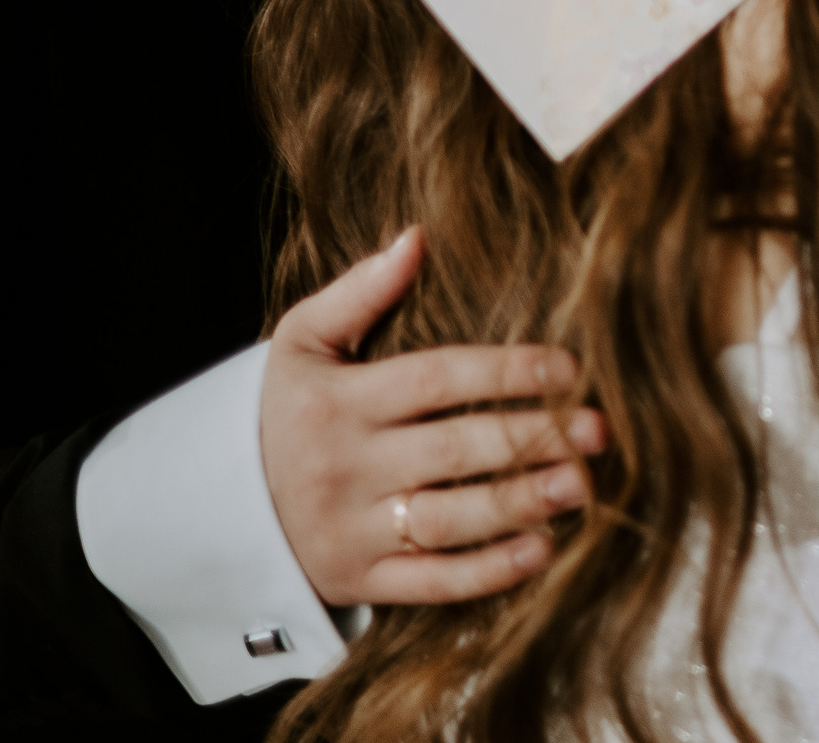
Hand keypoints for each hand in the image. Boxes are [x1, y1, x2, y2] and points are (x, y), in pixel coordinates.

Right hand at [260, 228, 606, 606]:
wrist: (218, 506)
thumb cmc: (284, 410)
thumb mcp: (301, 342)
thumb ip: (358, 291)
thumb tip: (417, 236)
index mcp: (339, 403)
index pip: (436, 380)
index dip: (506, 371)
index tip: (570, 368)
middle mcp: (347, 468)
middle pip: (453, 451)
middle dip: (530, 439)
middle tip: (600, 430)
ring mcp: (353, 530)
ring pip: (448, 520)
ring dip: (520, 505)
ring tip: (582, 487)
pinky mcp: (360, 581)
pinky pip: (430, 582)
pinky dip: (486, 572)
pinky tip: (540, 550)